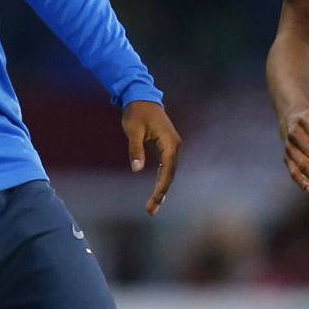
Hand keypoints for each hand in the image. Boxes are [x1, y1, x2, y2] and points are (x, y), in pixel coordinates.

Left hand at [121, 100, 181, 214]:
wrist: (142, 97)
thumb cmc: (136, 113)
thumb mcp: (133, 130)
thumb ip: (135, 150)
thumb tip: (137, 170)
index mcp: (170, 142)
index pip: (168, 169)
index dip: (162, 186)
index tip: (155, 200)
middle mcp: (175, 146)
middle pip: (171, 174)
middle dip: (162, 193)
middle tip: (151, 211)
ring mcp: (173, 147)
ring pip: (170, 173)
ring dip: (163, 189)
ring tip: (153, 207)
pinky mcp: (167, 147)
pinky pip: (167, 168)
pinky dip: (162, 180)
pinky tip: (157, 193)